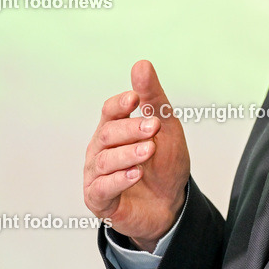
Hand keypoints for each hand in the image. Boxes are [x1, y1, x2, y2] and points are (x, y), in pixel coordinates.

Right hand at [84, 60, 189, 251]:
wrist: (171, 204)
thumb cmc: (165, 164)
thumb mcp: (166, 128)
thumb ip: (153, 99)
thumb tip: (141, 65)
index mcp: (115, 129)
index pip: (110, 111)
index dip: (120, 104)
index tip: (135, 98)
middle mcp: (101, 150)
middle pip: (108, 133)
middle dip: (131, 129)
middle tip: (153, 129)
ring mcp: (97, 175)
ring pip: (105, 160)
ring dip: (128, 154)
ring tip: (149, 151)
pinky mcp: (99, 199)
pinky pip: (102, 188)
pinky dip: (119, 180)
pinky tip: (134, 174)